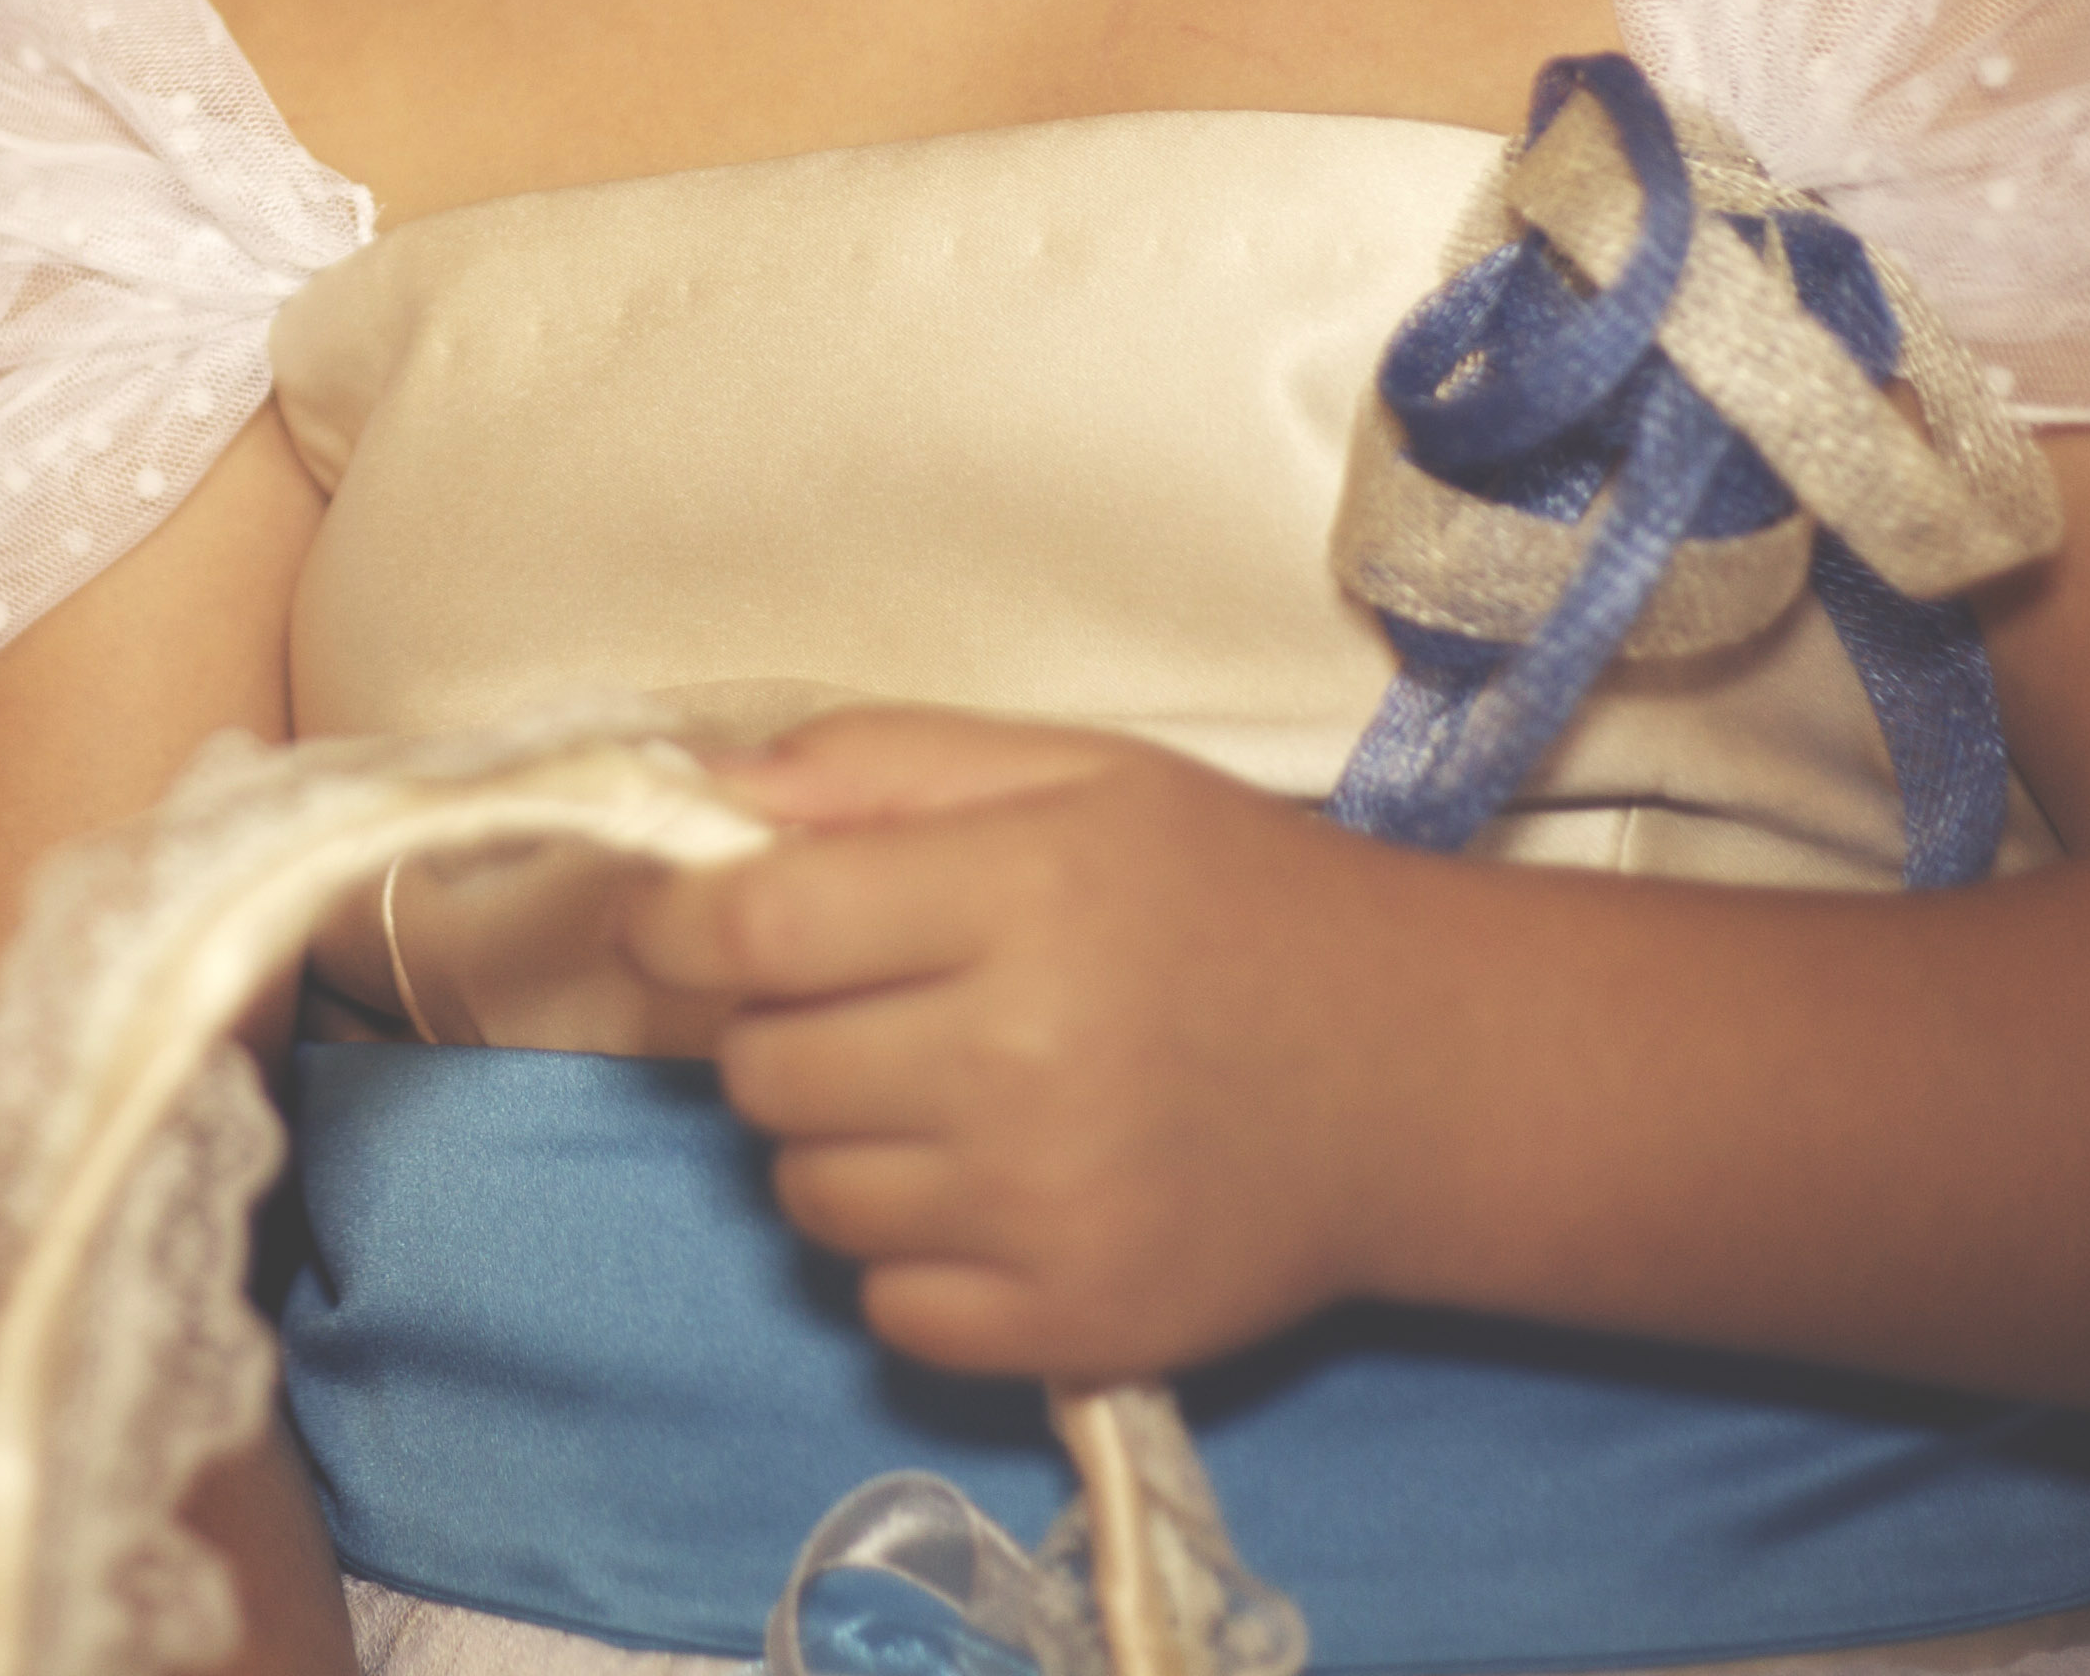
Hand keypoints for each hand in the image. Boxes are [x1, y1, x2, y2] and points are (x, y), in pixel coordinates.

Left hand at [625, 707, 1410, 1389]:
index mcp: (1022, 896)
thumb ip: (882, 765)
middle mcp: (1025, 1059)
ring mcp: (1046, 1210)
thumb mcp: (1078, 773)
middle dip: (778, 1028)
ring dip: (837, 1142)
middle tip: (865, 1004)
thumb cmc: (1231, 900)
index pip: (756, 927)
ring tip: (938, 1093)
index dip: (677, 926)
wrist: (1416, 1075)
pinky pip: (888, 1309)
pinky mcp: (1075, 1324)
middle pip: (764, 1069)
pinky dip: (907, 1255)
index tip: (673, 926)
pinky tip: (985, 1191)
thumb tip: (699, 788)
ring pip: (810, 1195)